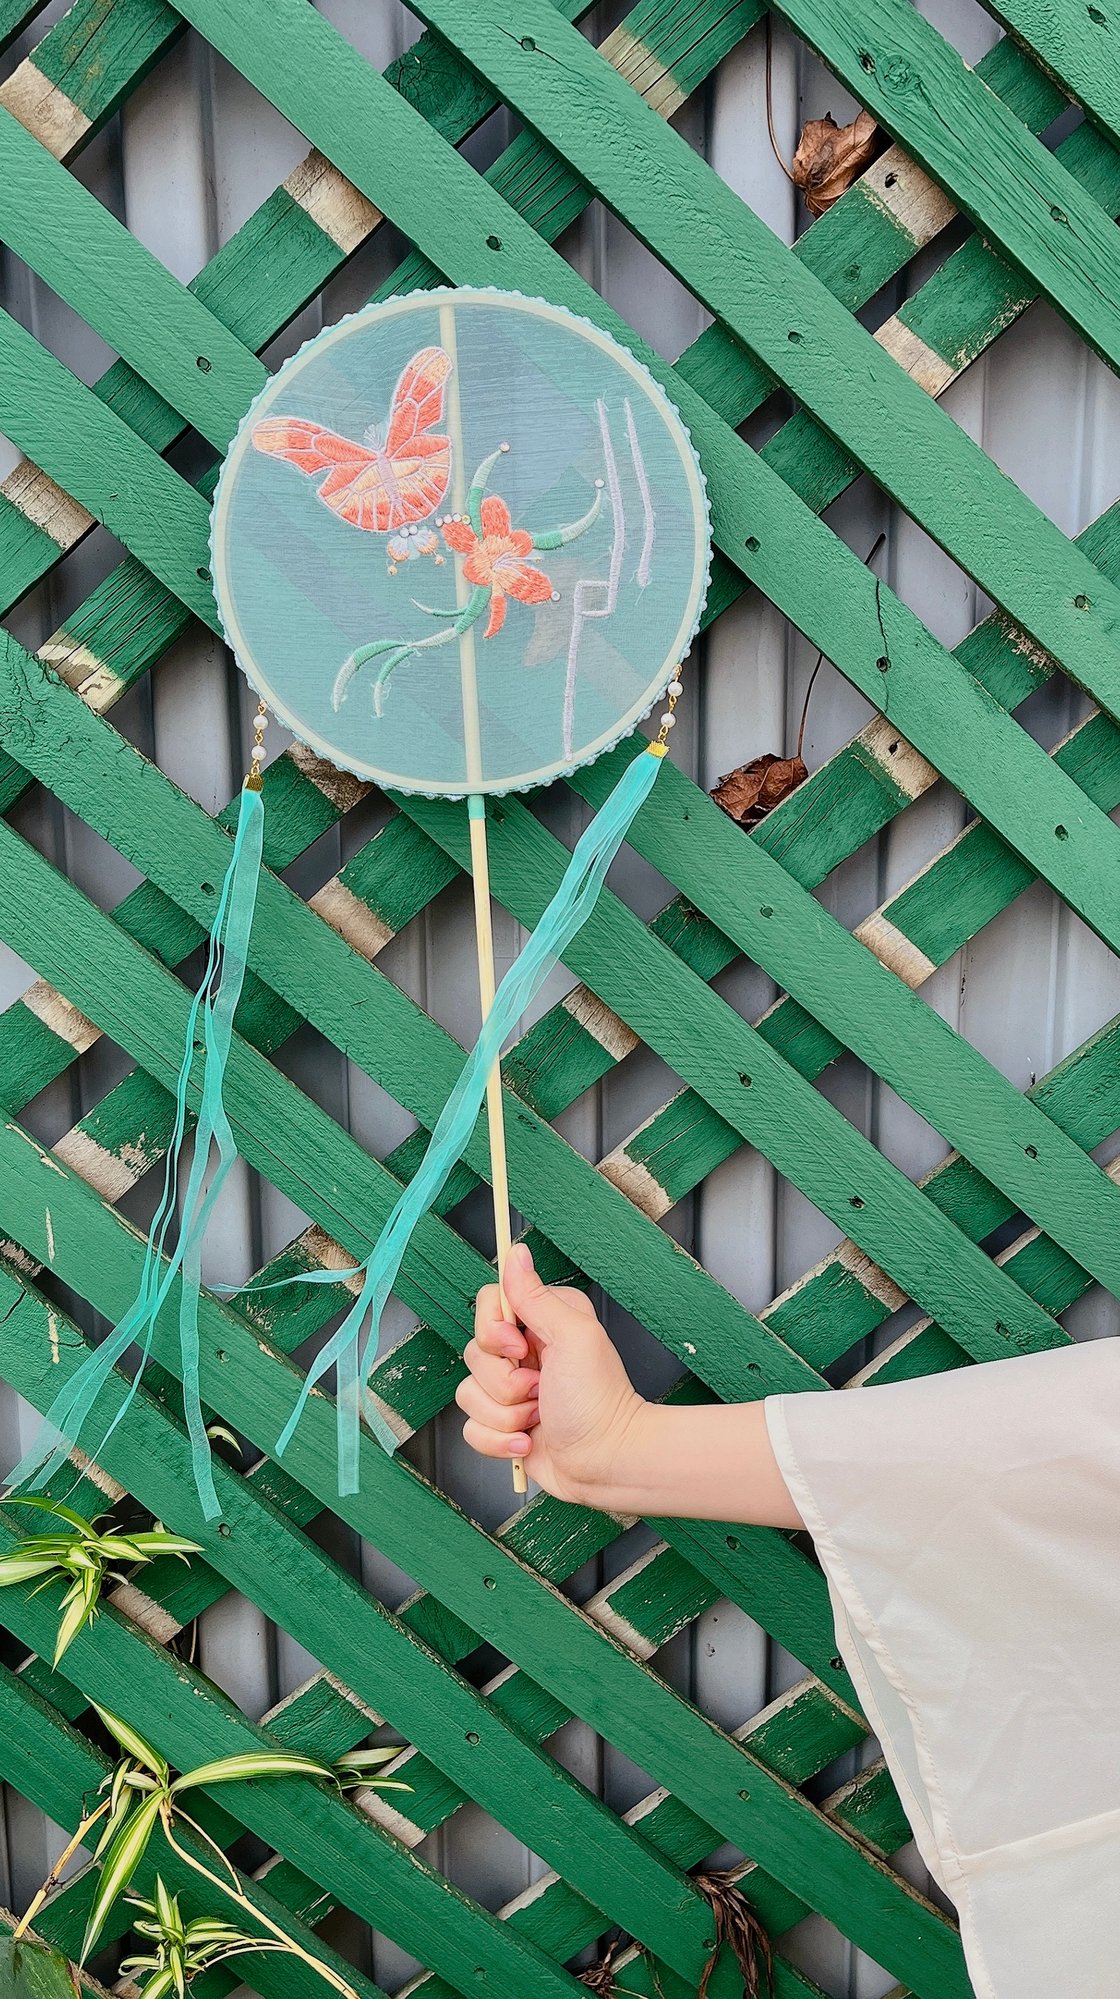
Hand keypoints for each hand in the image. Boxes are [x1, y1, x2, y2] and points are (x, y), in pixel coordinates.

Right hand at [457, 1242, 648, 1505]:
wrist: (607, 1463)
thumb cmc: (598, 1400)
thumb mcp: (572, 1336)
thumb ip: (536, 1296)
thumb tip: (516, 1253)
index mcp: (539, 1323)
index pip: (487, 1305)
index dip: (493, 1330)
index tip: (520, 1348)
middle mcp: (523, 1354)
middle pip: (473, 1353)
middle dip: (504, 1381)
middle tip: (540, 1388)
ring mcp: (511, 1392)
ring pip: (468, 1393)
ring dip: (506, 1414)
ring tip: (539, 1419)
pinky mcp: (503, 1425)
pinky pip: (472, 1428)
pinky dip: (500, 1441)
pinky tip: (529, 1442)